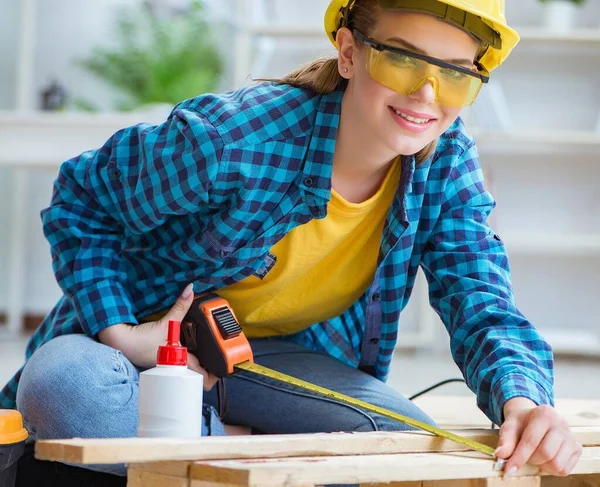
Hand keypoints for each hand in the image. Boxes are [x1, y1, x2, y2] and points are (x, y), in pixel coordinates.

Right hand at [97, 283, 218, 390]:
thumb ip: (180, 307)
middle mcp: (177, 368)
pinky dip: (187, 354)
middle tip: (218, 353)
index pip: (204, 379)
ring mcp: (170, 366)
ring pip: (191, 368)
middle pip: (201, 375)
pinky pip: (181, 360)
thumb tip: (190, 291)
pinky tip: (190, 344)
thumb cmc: (140, 341)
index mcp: (181, 364)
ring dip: (200, 360)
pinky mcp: (164, 359)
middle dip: (211, 366)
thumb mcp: (166, 323)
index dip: (217, 375)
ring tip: (208, 348)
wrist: (119, 343)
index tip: (225, 365)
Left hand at [495, 397, 582, 476]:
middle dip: (531, 460)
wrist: (534, 418)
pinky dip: (552, 469)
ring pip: (557, 464)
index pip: (531, 441)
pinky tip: (545, 459)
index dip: (518, 457)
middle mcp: (561, 423)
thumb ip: (505, 440)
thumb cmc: (522, 422)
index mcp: (544, 413)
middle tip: (524, 456)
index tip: (509, 469)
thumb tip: (500, 454)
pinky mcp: (577, 448)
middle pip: (546, 453)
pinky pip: (565, 469)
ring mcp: (571, 436)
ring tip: (535, 455)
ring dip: (542, 465)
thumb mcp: (510, 425)